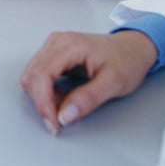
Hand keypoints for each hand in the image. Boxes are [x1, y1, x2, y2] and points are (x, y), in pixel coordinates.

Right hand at [20, 30, 157, 134]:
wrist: (132, 48)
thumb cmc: (126, 60)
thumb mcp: (114, 83)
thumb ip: (88, 99)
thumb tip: (65, 115)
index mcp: (69, 45)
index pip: (42, 74)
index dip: (43, 103)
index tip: (54, 123)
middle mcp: (56, 42)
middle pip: (32, 75)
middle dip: (42, 102)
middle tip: (59, 120)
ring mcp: (53, 46)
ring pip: (32, 75)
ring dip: (43, 97)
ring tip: (66, 106)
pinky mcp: (53, 53)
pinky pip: (39, 74)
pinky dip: (46, 91)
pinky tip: (63, 97)